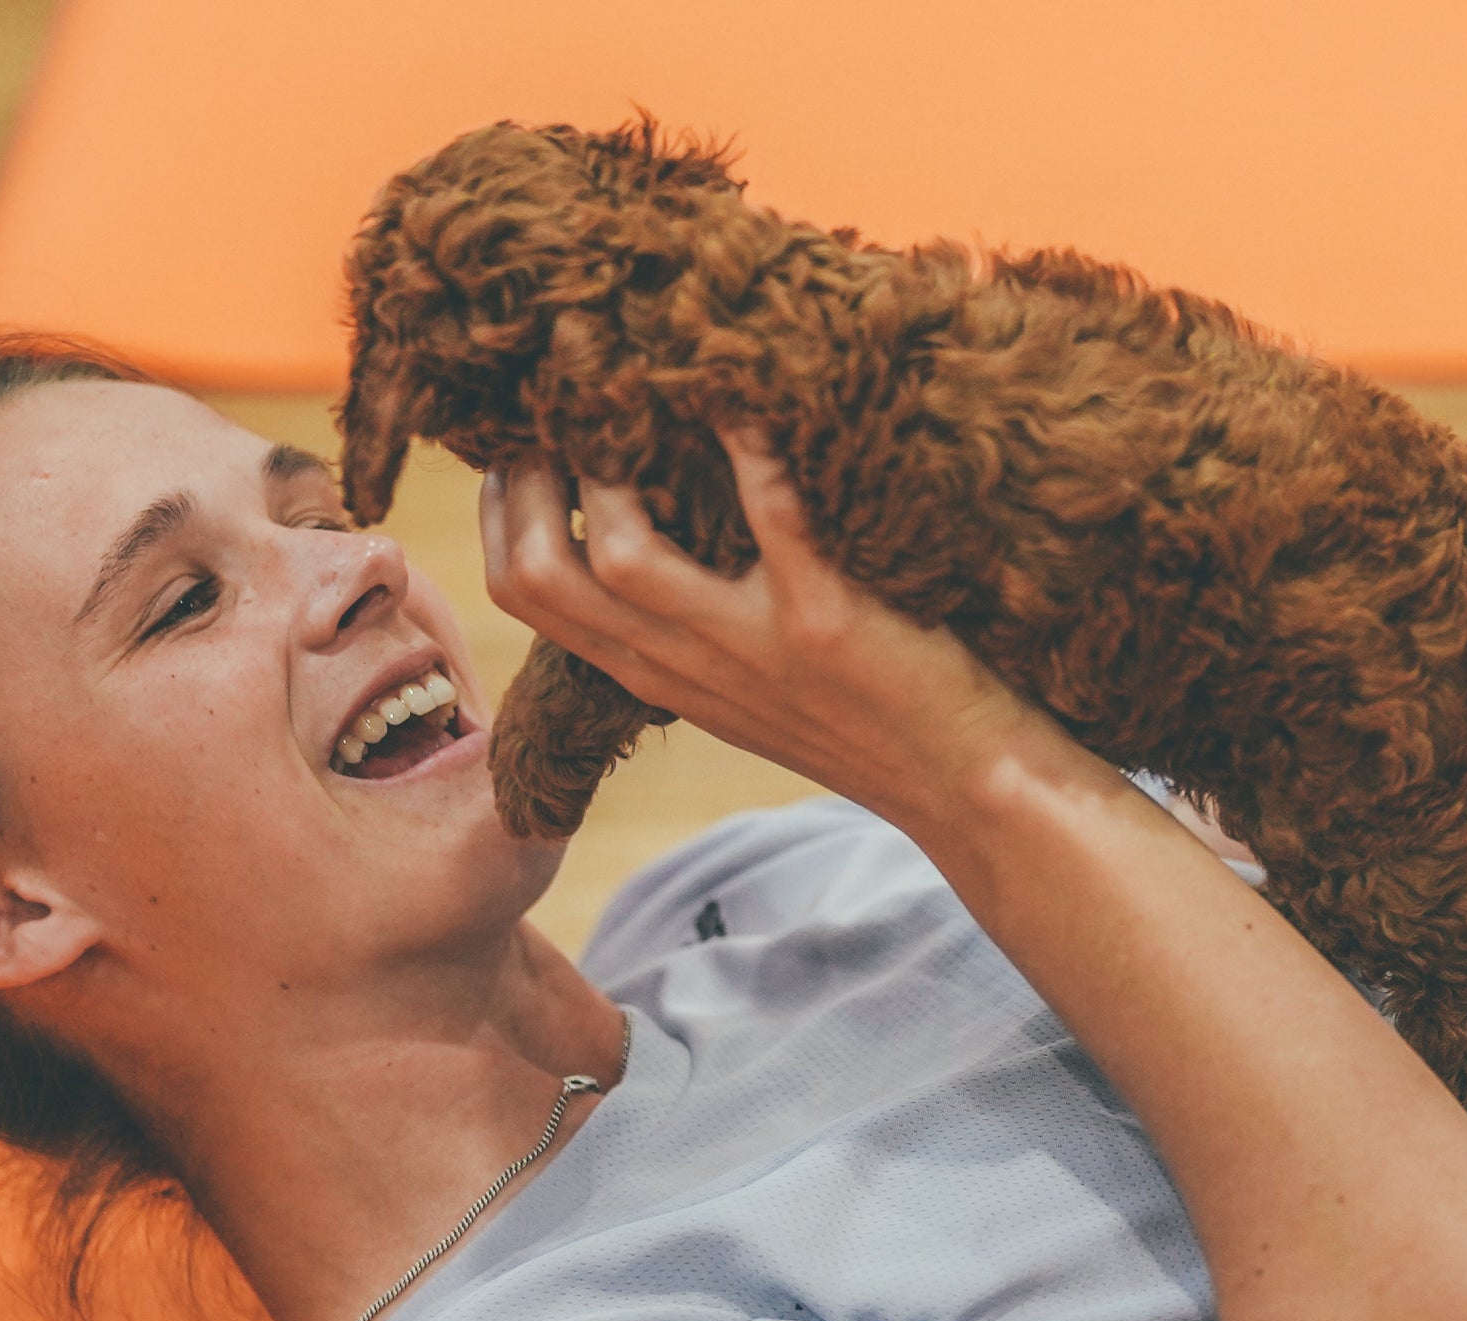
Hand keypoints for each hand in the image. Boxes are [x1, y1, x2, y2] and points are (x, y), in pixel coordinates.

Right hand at [477, 431, 1037, 825]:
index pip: (527, 595)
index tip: (520, 440)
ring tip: (636, 394)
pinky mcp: (827, 620)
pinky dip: (752, 443)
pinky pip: (770, 514)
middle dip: (528, 477)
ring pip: (621, 554)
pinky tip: (749, 391)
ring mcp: (751, 646)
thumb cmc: (863, 718)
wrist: (964, 784)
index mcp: (656, 674)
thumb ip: (689, 621)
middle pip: (545, 577)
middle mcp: (686, 664)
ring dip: (613, 465)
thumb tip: (652, 516)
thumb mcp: (746, 685)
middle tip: (557, 400)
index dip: (501, 510)